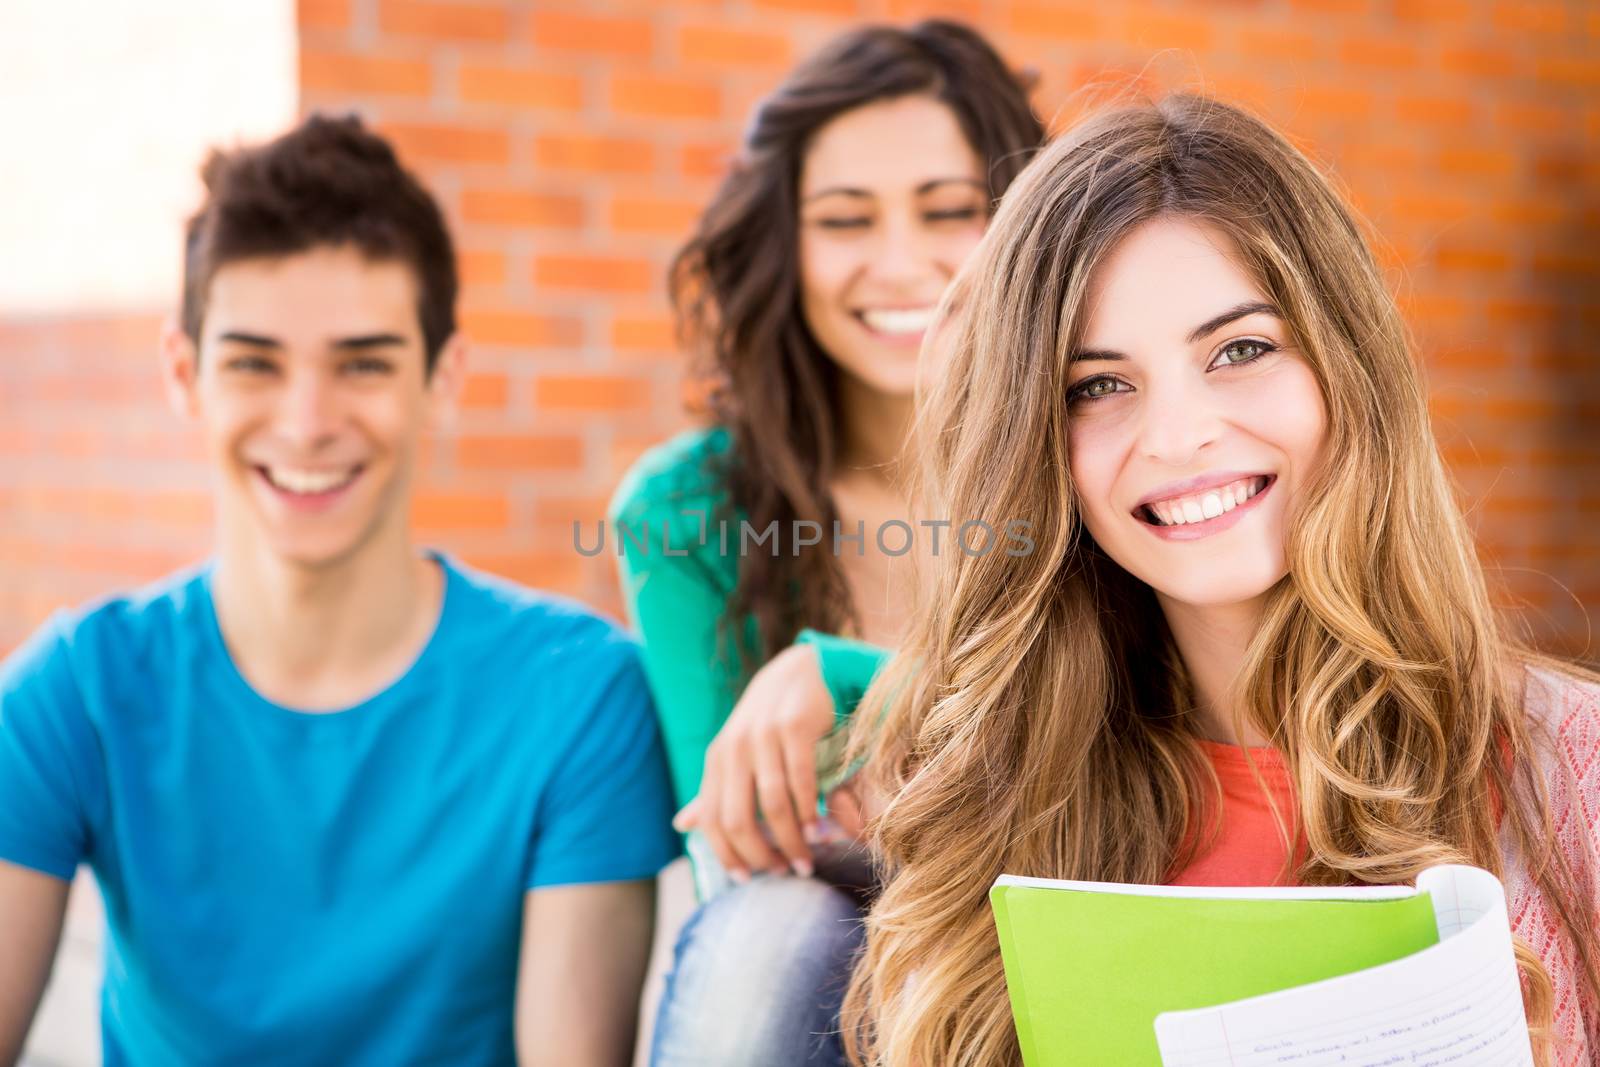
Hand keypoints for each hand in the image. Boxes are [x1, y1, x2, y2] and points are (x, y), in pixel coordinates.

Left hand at [674, 642, 836, 881]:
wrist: (798, 672)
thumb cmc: (765, 724)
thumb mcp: (734, 756)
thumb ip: (713, 793)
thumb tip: (680, 827)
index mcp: (716, 761)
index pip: (712, 820)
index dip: (727, 855)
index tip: (748, 879)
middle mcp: (733, 749)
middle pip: (738, 818)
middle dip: (761, 854)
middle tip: (784, 873)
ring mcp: (762, 736)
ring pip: (772, 804)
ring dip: (790, 839)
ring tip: (805, 859)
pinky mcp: (792, 727)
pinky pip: (799, 779)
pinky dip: (809, 810)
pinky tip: (818, 829)